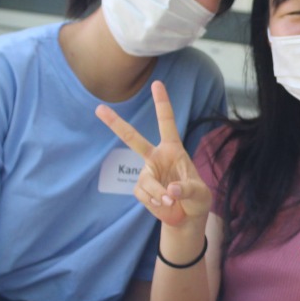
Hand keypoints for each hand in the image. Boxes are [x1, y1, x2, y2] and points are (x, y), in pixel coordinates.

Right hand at [95, 80, 210, 227]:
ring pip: (146, 181)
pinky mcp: (142, 189)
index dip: (162, 103)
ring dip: (158, 194)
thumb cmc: (197, 198)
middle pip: (133, 138)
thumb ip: (187, 189)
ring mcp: (147, 173)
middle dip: (116, 124)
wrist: (187, 216)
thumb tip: (170, 191)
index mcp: (173, 149)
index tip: (156, 83)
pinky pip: (143, 194)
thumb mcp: (200, 193)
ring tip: (171, 202)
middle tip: (99, 109)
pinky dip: (154, 202)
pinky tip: (164, 205)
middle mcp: (157, 157)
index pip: (167, 122)